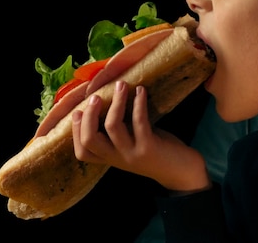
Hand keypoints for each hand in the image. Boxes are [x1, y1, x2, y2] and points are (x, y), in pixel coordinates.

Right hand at [72, 80, 210, 192]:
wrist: (182, 173)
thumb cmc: (157, 152)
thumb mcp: (132, 143)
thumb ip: (120, 130)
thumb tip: (108, 99)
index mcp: (111, 158)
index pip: (82, 151)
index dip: (74, 132)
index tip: (77, 111)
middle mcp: (118, 158)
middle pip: (89, 140)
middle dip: (88, 115)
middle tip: (95, 96)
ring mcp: (132, 154)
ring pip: (112, 126)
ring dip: (115, 102)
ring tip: (121, 85)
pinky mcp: (149, 148)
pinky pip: (139, 121)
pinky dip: (138, 103)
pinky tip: (141, 91)